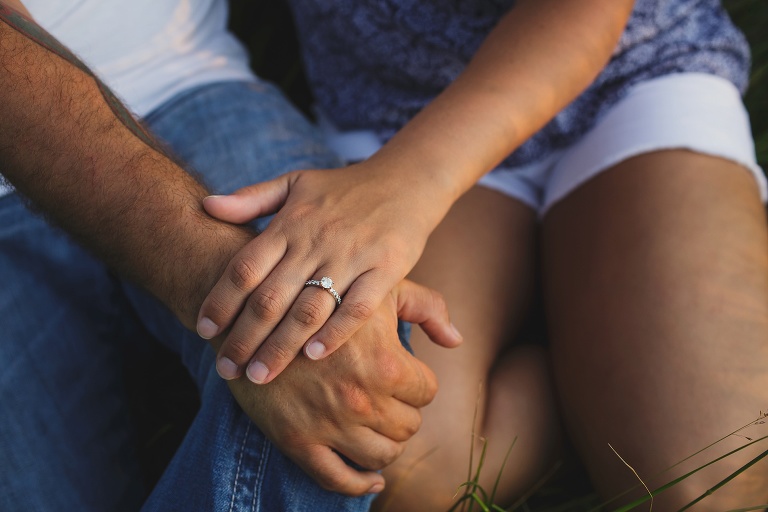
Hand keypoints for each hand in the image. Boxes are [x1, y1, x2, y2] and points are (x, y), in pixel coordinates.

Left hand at [198, 163, 455, 382]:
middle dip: (244, 337)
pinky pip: (358, 307)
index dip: (221, 300)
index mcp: (290, 224)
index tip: (203, 330)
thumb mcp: (295, 183)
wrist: (406, 180)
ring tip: (260, 376)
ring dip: (281, 346)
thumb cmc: (344, 188)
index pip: (245, 267)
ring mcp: (352, 256)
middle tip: (226, 368)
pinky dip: (335, 332)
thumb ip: (251, 198)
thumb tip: (205, 205)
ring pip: (309, 309)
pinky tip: (314, 357)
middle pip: (270, 297)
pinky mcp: (385, 268)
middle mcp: (316, 241)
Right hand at [223, 280, 460, 494]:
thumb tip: (457, 339)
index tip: (406, 378)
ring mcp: (330, 425)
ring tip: (380, 429)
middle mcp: (362, 400)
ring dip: (387, 445)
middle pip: (408, 426)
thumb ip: (426, 307)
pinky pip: (339, 480)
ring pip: (382, 455)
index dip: (418, 384)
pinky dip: (361, 484)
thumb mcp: (378, 289)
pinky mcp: (298, 441)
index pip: (427, 392)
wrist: (253, 311)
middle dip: (403, 413)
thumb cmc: (325, 296)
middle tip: (390, 402)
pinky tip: (372, 479)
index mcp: (386, 364)